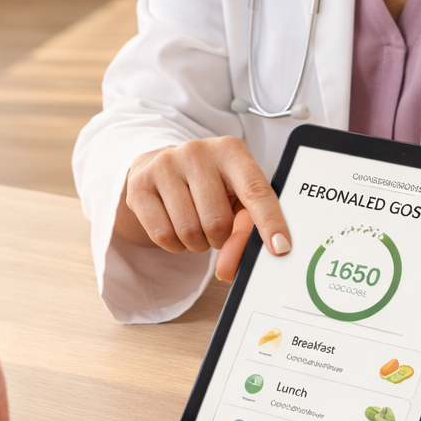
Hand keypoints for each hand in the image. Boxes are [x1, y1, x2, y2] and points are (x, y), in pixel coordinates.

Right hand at [114, 137, 290, 281]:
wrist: (164, 164)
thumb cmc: (211, 184)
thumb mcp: (236, 196)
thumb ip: (245, 229)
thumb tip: (229, 270)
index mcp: (230, 151)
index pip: (255, 190)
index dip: (269, 222)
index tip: (280, 248)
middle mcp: (196, 152)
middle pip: (217, 221)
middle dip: (219, 238)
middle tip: (215, 228)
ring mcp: (164, 165)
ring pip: (188, 231)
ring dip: (197, 243)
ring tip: (196, 224)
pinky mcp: (139, 184)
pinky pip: (162, 235)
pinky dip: (174, 244)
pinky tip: (176, 226)